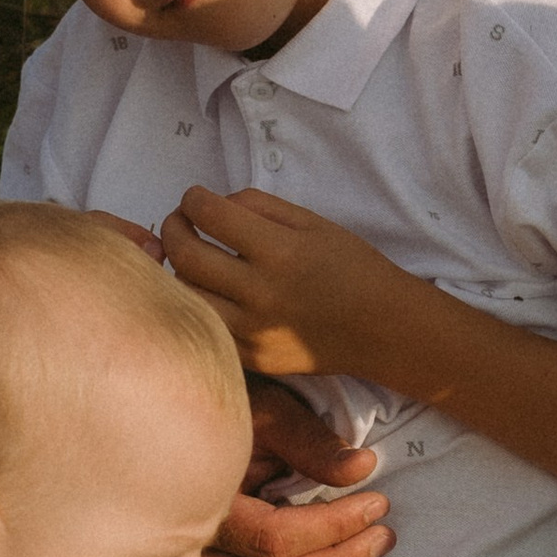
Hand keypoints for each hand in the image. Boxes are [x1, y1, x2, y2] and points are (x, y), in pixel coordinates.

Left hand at [163, 183, 411, 381]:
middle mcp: (261, 294)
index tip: (195, 198)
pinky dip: (198, 303)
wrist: (383, 329)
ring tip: (191, 257)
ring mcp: (253, 332)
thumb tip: (213, 206)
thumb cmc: (351, 268)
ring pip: (185, 295)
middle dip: (173, 228)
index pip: (210, 216)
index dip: (193, 199)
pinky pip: (206, 326)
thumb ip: (259, 206)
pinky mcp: (252, 358)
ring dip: (178, 270)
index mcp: (280, 252)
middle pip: (186, 256)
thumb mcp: (312, 223)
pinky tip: (208, 290)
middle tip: (180, 221)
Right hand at [196, 383, 391, 556]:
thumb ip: (310, 441)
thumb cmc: (232, 425)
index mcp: (202, 504)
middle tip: (382, 536)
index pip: (274, 539)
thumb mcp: (269, 413)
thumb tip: (362, 467)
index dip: (335, 527)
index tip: (378, 505)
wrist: (179, 438)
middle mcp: (186, 554)